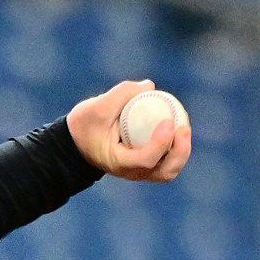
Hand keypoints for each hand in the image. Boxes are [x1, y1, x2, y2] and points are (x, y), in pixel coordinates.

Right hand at [66, 80, 192, 182]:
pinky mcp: (146, 165)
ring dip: (181, 150)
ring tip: (183, 126)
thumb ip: (121, 94)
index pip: (145, 160)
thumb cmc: (84, 125)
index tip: (168, 121)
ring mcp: (140, 171)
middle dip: (180, 151)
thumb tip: (150, 86)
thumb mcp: (96, 107)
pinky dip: (176, 146)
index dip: (161, 143)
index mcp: (118, 163)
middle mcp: (132, 172)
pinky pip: (168, 160)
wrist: (77, 142)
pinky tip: (177, 125)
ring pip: (170, 169)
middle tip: (183, 127)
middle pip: (165, 171)